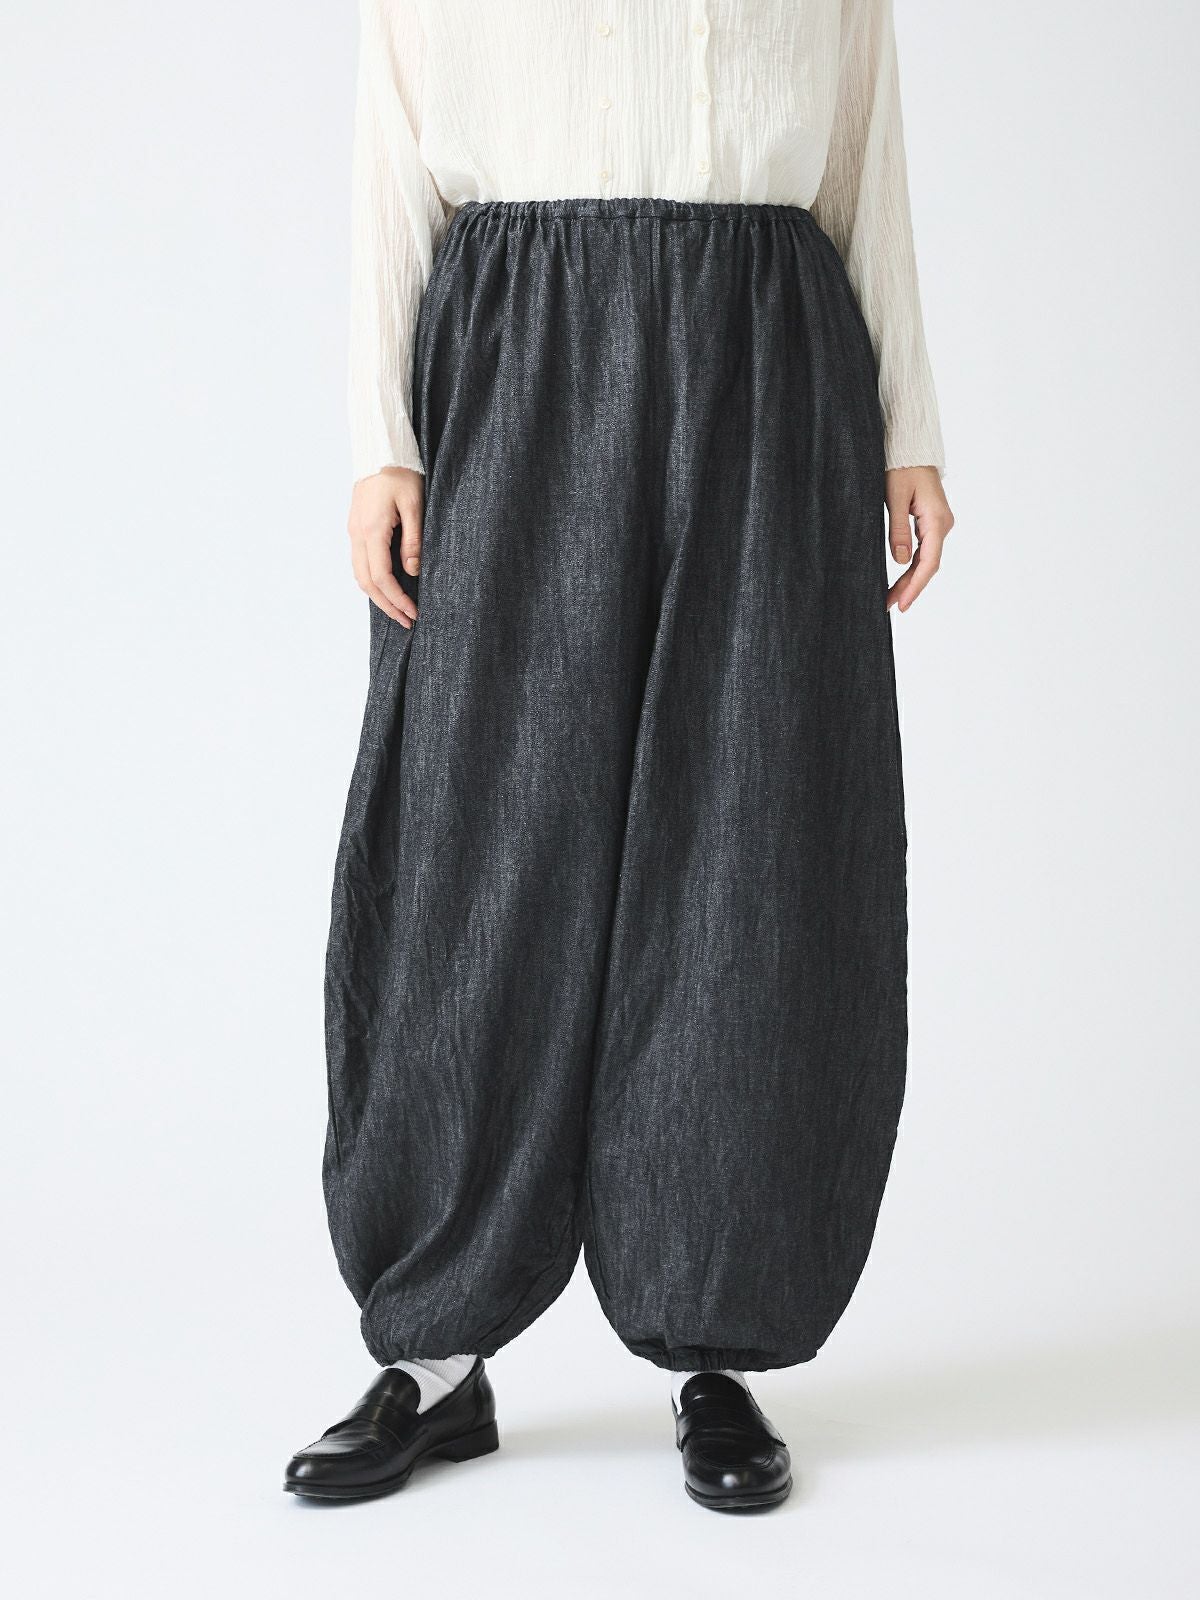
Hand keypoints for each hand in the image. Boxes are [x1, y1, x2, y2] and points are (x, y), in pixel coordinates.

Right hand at [348, 467, 423, 627]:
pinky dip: (371, 580)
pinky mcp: (356, 528)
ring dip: (378, 596)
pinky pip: (359, 563)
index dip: (397, 600)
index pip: (381, 578)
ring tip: (398, 609)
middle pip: (367, 583)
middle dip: (387, 605)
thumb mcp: (415, 506)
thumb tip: (412, 571)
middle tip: (407, 620)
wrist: (381, 451)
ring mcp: (353, 532)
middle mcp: (357, 535)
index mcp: (371, 531)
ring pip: (360, 575)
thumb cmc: (401, 474)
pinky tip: (387, 586)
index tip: (414, 613)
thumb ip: (413, 541)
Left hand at [885, 466, 953, 611]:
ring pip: (926, 559)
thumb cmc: (902, 467)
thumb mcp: (894, 497)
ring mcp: (938, 524)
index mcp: (936, 520)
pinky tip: (901, 579)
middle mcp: (942, 524)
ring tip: (892, 597)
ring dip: (910, 579)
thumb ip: (898, 530)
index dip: (915, 586)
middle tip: (890, 605)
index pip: (928, 562)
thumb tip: (900, 561)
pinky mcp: (931, 522)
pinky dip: (913, 566)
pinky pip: (924, 550)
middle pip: (928, 565)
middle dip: (910, 587)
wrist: (911, 448)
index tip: (901, 603)